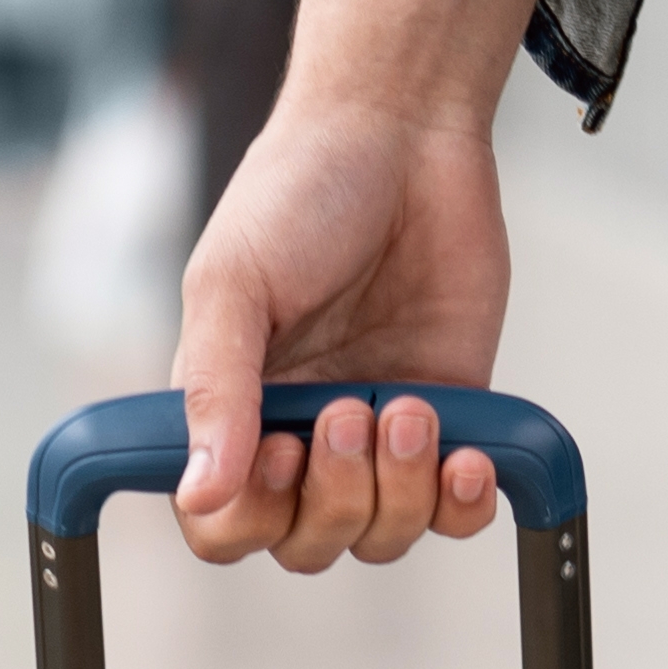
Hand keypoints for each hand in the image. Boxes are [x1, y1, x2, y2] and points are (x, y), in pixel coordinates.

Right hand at [167, 0, 537, 571]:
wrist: (402, 127)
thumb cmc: (298, 191)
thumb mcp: (233, 280)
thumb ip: (213, 388)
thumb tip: (198, 495)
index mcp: (232, 408)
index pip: (223, 524)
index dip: (249, 517)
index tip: (279, 453)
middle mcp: (302, 432)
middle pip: (307, 542)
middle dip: (335, 496)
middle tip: (352, 408)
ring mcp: (380, 428)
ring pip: (382, 534)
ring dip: (399, 491)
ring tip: (409, 405)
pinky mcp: (455, 409)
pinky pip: (455, 506)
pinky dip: (463, 503)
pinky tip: (469, 458)